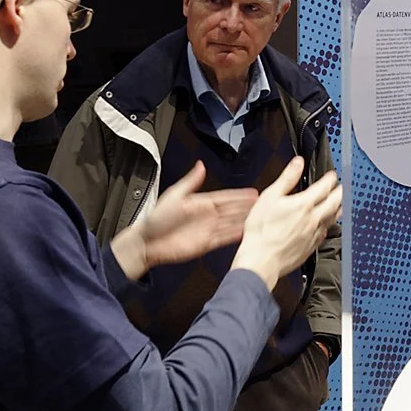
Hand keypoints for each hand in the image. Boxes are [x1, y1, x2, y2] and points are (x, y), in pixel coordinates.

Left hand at [110, 163, 255, 279]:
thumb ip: (190, 182)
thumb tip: (201, 165)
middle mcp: (206, 216)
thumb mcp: (174, 195)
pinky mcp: (205, 244)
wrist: (147, 243)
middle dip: (247, 207)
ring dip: (244, 221)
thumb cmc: (155, 219)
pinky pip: (224, 239)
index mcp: (200, 203)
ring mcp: (207, 230)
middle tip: (263, 204)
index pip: (225, 198)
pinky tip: (245, 232)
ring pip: (231, 224)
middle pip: (232, 210)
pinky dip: (235, 236)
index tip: (253, 193)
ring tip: (260, 218)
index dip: (239, 196)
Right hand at [231, 159, 341, 286]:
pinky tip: (324, 228)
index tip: (332, 175)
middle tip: (342, 188)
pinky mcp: (310, 248)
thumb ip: (287, 179)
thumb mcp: (270, 197)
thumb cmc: (261, 231)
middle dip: (339, 193)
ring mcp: (313, 235)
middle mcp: (312, 219)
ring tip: (340, 205)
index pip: (323, 188)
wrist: (261, 259)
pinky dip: (326, 228)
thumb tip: (297, 164)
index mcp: (303, 205)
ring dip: (337, 210)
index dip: (330, 179)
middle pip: (333, 203)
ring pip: (331, 220)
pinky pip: (323, 235)